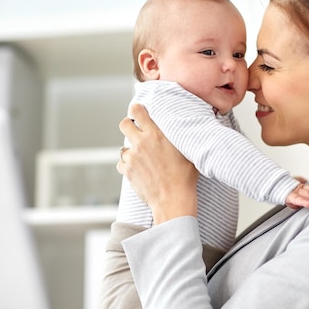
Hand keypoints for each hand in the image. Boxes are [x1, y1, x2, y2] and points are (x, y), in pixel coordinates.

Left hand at [117, 104, 198, 223]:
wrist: (174, 199)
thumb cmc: (185, 177)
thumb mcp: (186, 151)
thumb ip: (177, 137)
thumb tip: (181, 127)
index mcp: (157, 134)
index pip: (137, 111)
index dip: (136, 110)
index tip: (138, 112)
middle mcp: (142, 143)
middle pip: (124, 124)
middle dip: (128, 126)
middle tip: (136, 132)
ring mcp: (133, 157)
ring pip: (123, 147)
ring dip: (131, 151)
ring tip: (144, 160)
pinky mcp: (127, 171)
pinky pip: (122, 164)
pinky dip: (128, 166)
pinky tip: (140, 171)